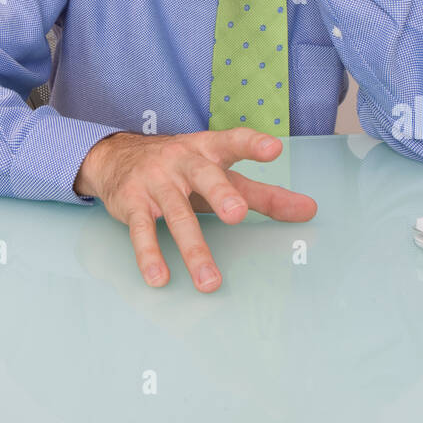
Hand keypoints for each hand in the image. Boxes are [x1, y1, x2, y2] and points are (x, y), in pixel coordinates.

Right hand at [74, 128, 316, 291]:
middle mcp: (181, 161)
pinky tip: (159, 276)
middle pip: (203, 175)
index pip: (232, 142)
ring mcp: (155, 181)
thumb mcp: (220, 174)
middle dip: (220, 193)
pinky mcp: (132, 203)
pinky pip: (141, 230)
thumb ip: (263, 194)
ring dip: (193, 248)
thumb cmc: (180, 167)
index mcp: (207, 150)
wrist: (114, 156)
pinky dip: (149, 254)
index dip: (252, 144)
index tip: (273, 148)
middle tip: (237, 213)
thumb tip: (308, 209)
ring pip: (176, 214)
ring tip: (209, 280)